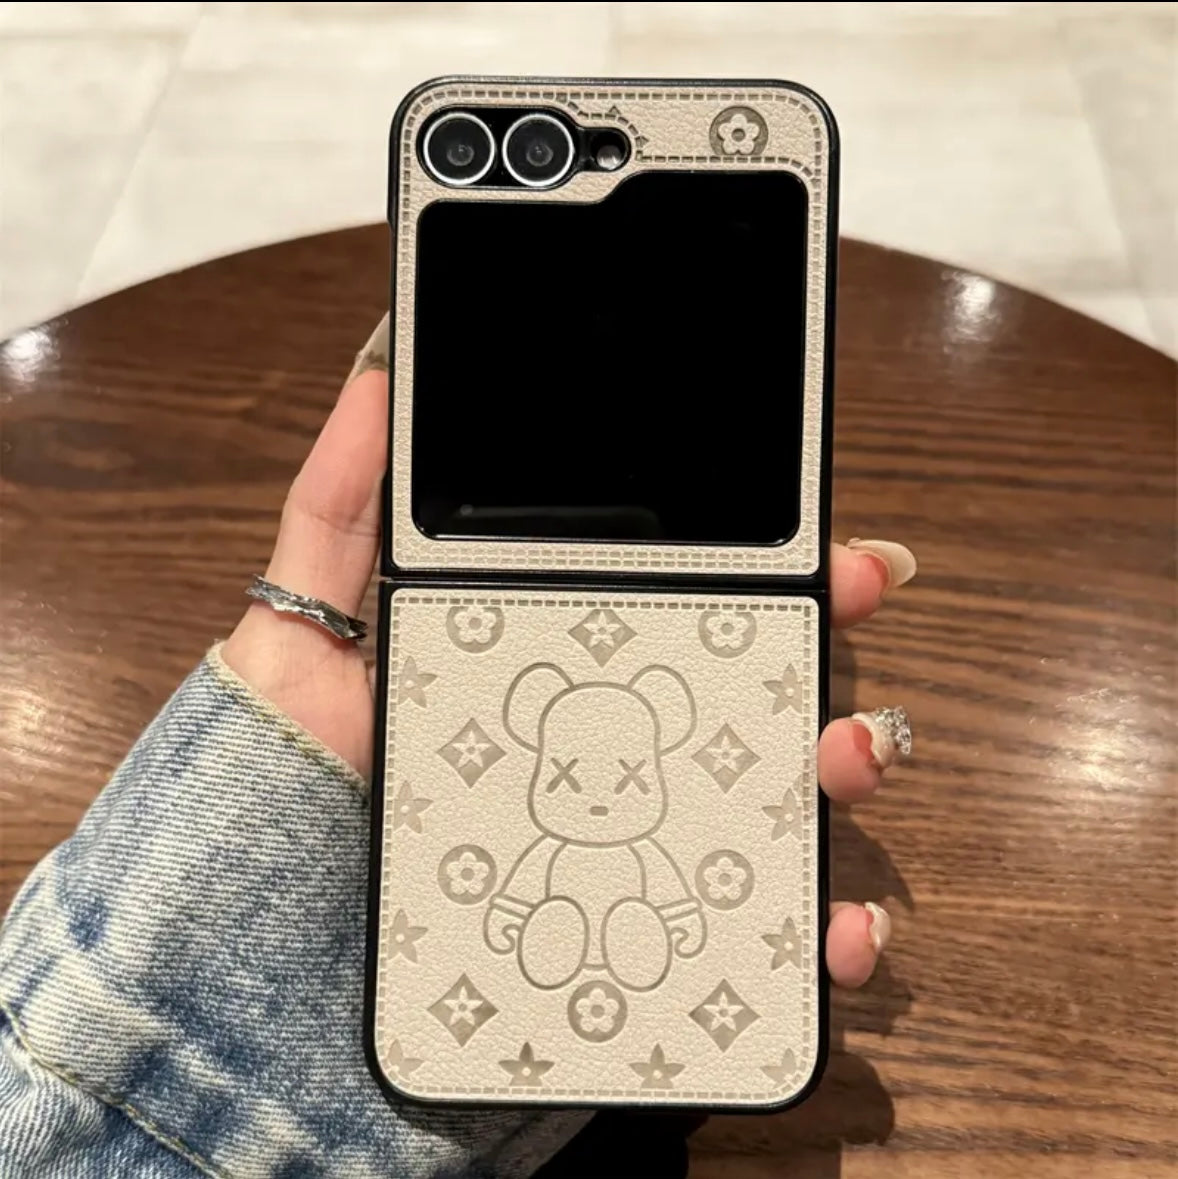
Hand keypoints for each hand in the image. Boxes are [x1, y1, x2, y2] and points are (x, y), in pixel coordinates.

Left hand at [222, 316, 915, 987]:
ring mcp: (625, 843)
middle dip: (832, 663)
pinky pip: (750, 939)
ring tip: (847, 764)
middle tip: (850, 628)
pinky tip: (836, 926)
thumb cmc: (284, 776)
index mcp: (562, 669)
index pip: (693, 607)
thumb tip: (378, 376)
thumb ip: (340, 508)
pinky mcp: (625, 931)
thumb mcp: (305, 626)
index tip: (837, 554)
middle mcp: (610, 752)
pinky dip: (817, 933)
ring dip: (846, 778)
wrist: (256, 938)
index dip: (778, 574)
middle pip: (757, 698)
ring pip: (777, 805)